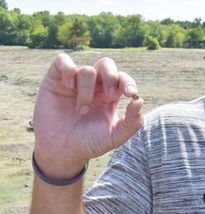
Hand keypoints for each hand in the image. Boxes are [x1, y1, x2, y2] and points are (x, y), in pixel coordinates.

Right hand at [32, 53, 143, 177]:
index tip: (131, 93)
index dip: (128, 82)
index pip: (122, 78)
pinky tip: (69, 86)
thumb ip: (132, 122)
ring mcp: (75, 81)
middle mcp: (94, 85)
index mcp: (110, 94)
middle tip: (110, 96)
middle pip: (106, 64)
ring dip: (87, 89)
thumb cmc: (89, 143)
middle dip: (111, 76)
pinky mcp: (55, 80)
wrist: (62, 152)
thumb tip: (140, 101)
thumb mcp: (115, 136)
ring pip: (87, 69)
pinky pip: (62, 61)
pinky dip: (68, 69)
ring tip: (82, 110)